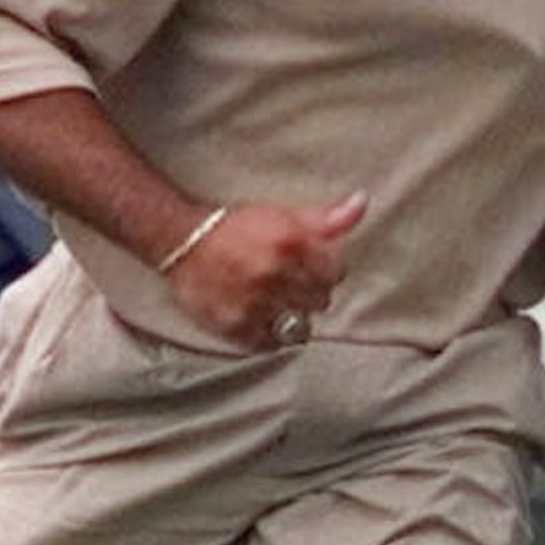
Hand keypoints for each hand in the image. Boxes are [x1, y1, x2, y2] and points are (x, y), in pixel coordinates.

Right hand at [169, 192, 364, 350]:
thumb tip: (362, 201)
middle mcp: (275, 273)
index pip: (336, 272)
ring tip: (279, 305)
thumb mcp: (282, 216)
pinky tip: (262, 319)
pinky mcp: (237, 325)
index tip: (313, 269)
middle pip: (321, 301)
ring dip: (293, 317)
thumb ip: (326, 218)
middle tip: (292, 286)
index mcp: (291, 243)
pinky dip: (270, 335)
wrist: (182, 242)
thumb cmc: (235, 228)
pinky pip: (271, 343)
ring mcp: (256, 302)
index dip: (327, 271)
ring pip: (299, 326)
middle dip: (311, 294)